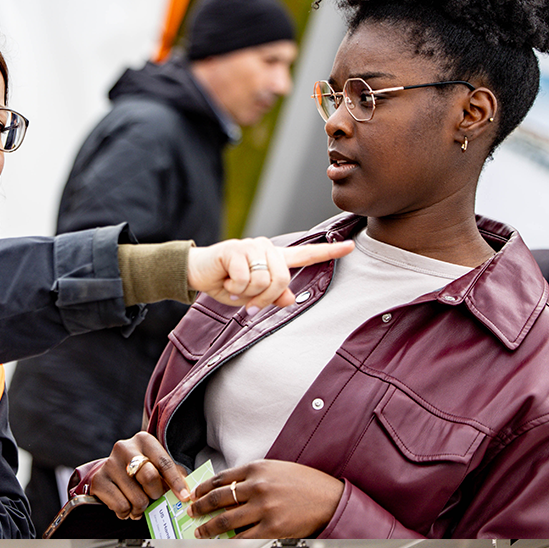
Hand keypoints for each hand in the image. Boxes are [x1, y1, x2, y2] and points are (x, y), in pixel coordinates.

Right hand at [90, 433, 190, 519]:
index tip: (185, 497)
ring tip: (139, 504)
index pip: (164, 463)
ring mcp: (109, 464)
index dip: (176, 482)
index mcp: (144, 440)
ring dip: (141, 508)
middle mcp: (124, 448)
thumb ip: (174, 476)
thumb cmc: (142, 469)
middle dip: (156, 494)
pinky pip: (121, 506)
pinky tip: (126, 506)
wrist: (112, 472)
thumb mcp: (159, 466)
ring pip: (137, 497)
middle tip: (154, 498)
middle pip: (149, 477)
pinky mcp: (98, 481)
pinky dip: (127, 512)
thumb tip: (187, 494)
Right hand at [187, 238, 354, 308]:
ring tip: (235, 287)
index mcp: (275, 259)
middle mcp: (267, 248)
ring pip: (265, 281)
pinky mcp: (236, 250)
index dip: (330, 253)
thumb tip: (291, 299)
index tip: (351, 246)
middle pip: (282, 279)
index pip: (307, 254)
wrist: (197, 272)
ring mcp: (252, 246)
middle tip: (249, 301)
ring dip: (248, 293)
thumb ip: (274, 297)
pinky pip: (246, 280)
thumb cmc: (227, 283)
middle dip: (265, 297)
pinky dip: (235, 288)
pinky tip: (226, 280)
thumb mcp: (253, 296)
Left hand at [187, 460, 344, 537]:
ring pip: (225, 520)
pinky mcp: (272, 528)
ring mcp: (264, 508)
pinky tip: (222, 543)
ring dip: (208, 527)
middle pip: (218, 499)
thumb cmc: (308, 484)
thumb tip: (229, 490)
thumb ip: (254, 476)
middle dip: (200, 507)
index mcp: (258, 469)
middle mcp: (258, 487)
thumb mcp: (278, 469)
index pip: (220, 478)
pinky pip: (243, 537)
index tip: (195, 494)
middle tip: (192, 512)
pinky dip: (229, 541)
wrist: (332, 499)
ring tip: (201, 531)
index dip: (203, 488)